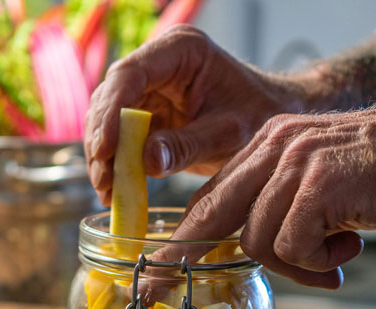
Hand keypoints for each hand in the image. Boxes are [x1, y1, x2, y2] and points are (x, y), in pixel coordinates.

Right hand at [84, 25, 309, 204]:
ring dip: (103, 156)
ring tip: (107, 191)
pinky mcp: (149, 113)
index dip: (111, 113)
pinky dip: (116, 163)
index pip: (130, 75)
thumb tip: (146, 162)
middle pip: (111, 97)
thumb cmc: (260, 116)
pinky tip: (114, 189)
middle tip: (103, 180)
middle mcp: (159, 63)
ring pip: (109, 119)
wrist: (273, 119)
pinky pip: (122, 137)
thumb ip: (187, 146)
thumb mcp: (228, 134)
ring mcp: (151, 88)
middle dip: (102, 141)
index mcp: (181, 51)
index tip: (105, 151)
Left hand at [167, 98, 375, 287]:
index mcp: (268, 147)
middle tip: (154, 290)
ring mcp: (295, 163)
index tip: (155, 271)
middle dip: (181, 259)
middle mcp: (275, 148)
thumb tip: (247, 252)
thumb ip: (278, 212)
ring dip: (298, 264)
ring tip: (337, 255)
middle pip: (212, 215)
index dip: (183, 238)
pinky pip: (293, 247)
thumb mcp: (317, 190)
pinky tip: (351, 245)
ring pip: (259, 242)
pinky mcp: (318, 184)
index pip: (212, 197)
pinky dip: (320, 261)